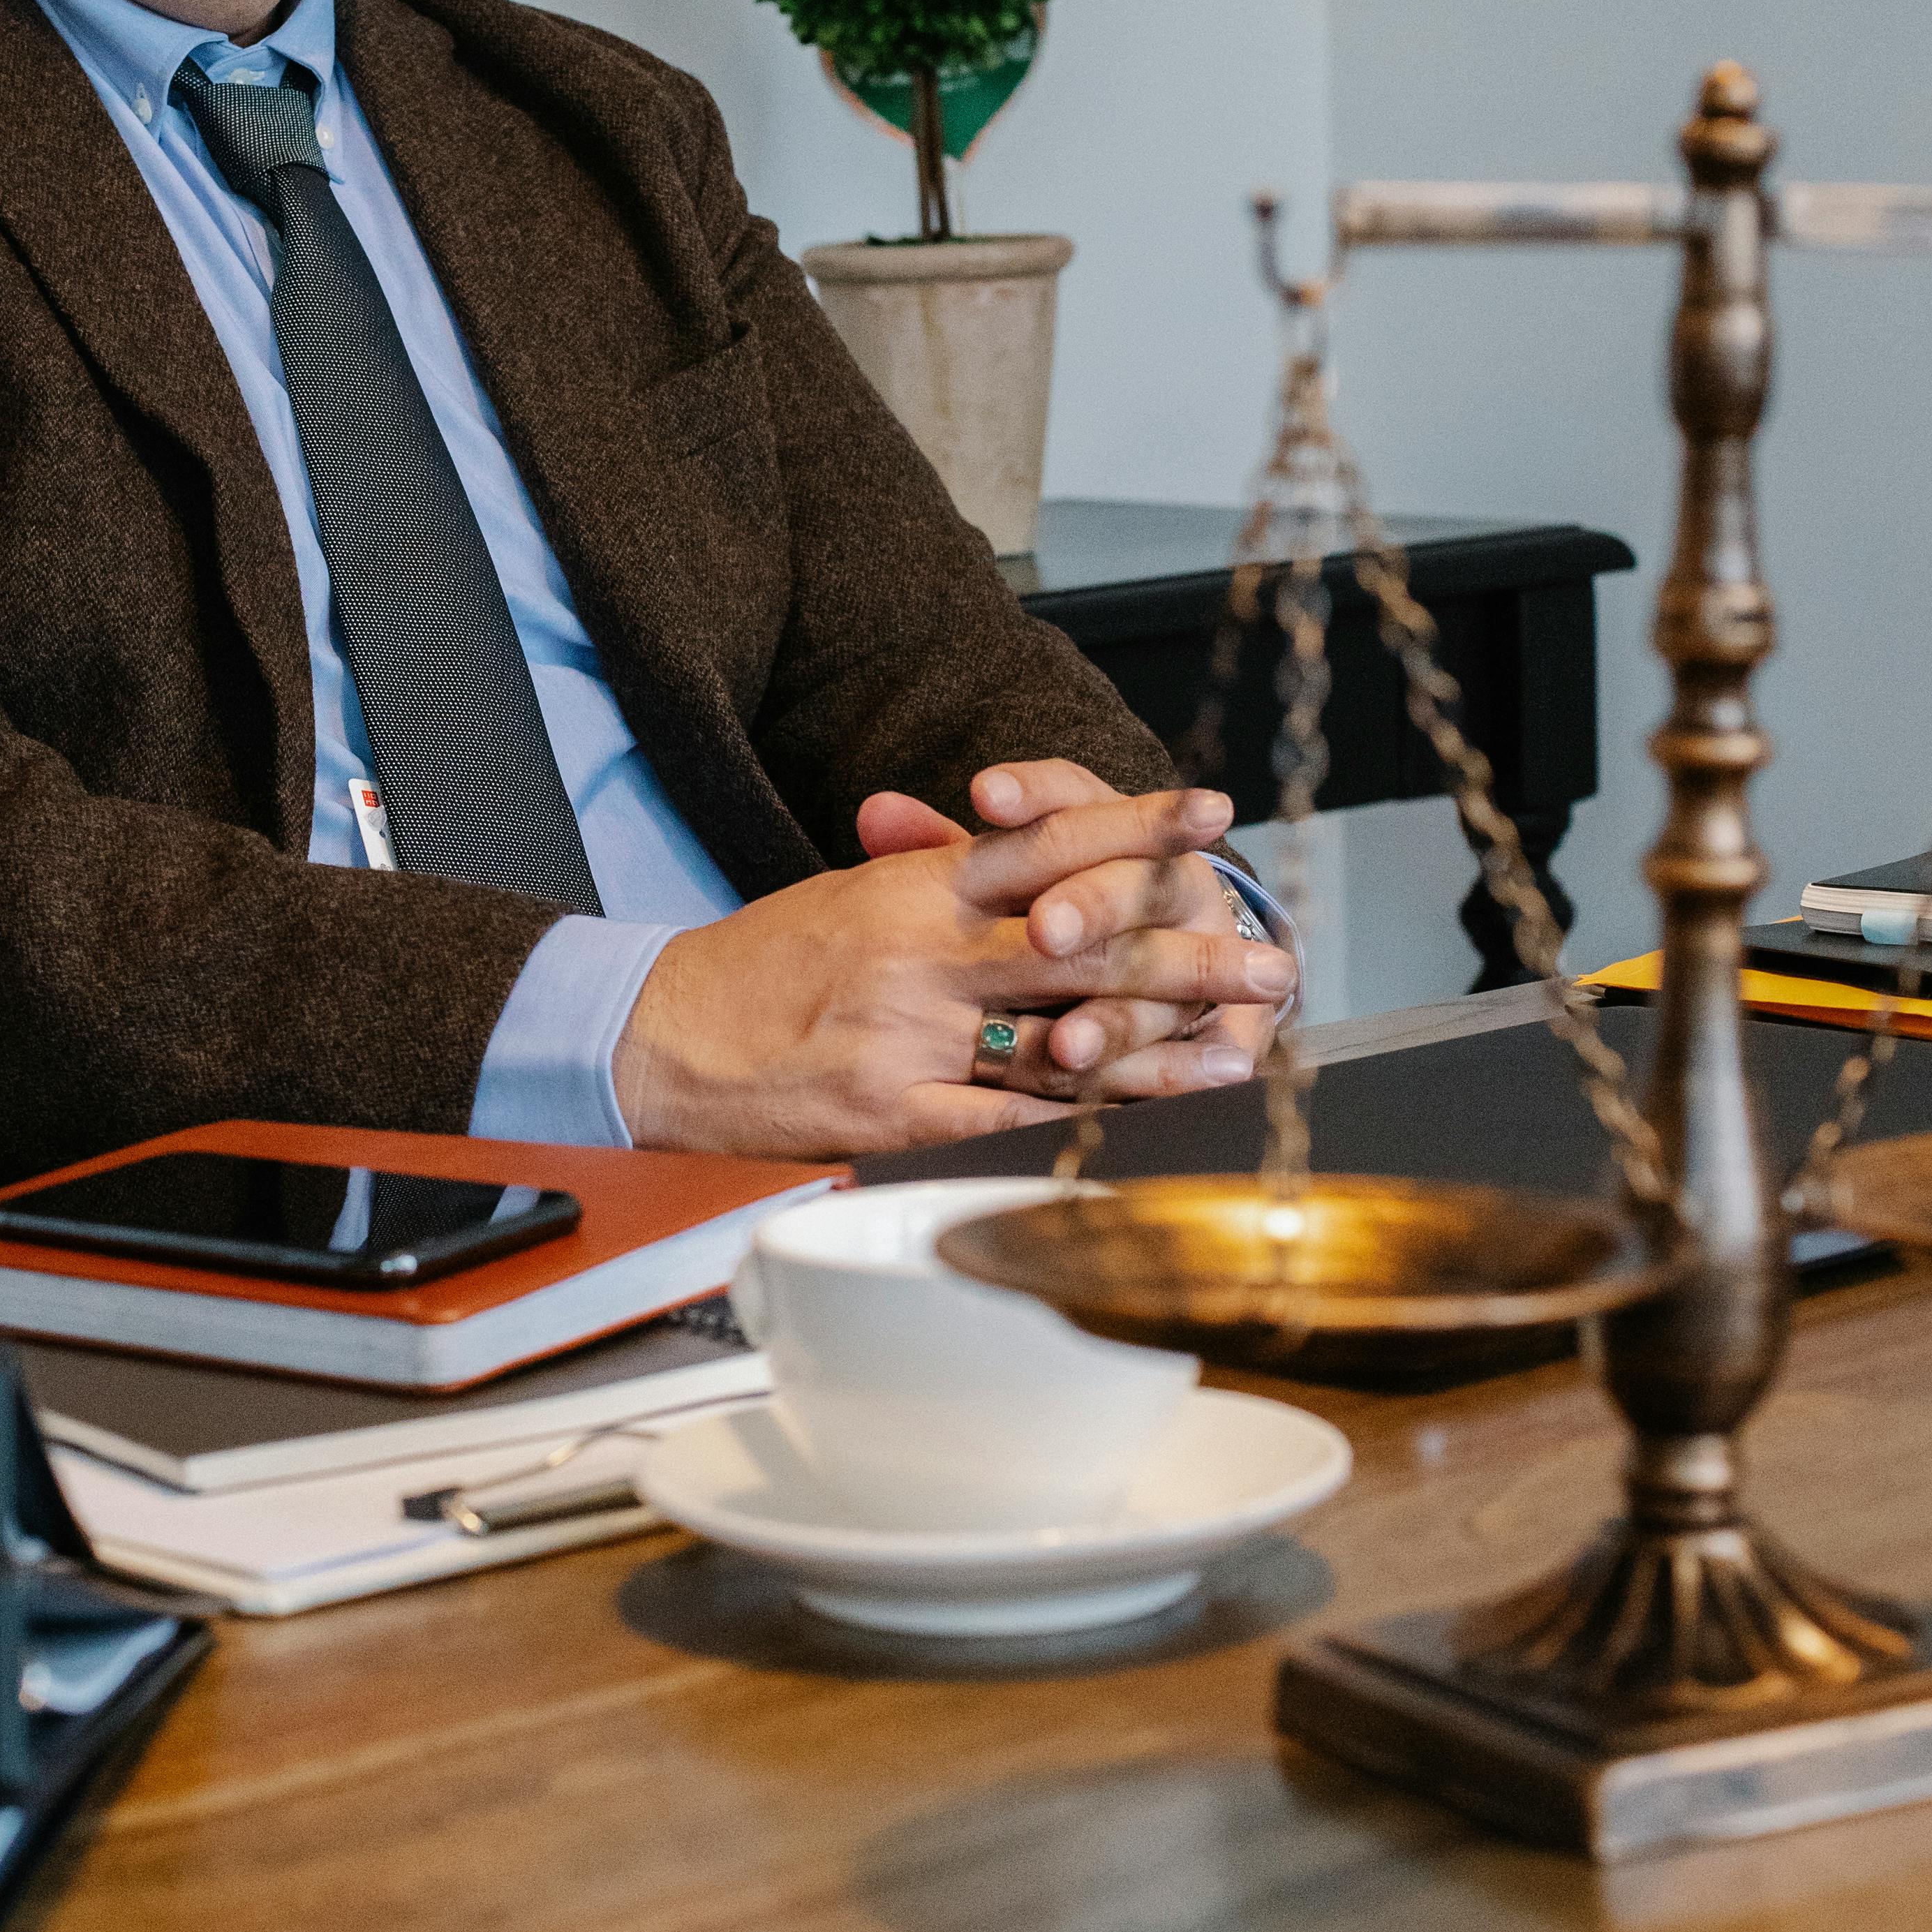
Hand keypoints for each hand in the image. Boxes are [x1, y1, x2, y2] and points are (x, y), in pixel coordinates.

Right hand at [612, 780, 1294, 1155]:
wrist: (662, 1037)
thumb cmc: (761, 965)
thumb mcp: (855, 893)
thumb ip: (945, 881)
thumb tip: (1036, 863)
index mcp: (914, 888)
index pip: (1045, 843)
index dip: (1135, 826)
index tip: (1210, 815)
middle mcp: (923, 954)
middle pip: (1078, 944)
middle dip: (1185, 947)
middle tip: (1269, 957)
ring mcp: (912, 1037)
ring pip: (1061, 1036)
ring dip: (1163, 1044)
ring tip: (1241, 1044)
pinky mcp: (896, 1113)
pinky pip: (1011, 1115)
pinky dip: (1086, 1116)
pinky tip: (1150, 1113)